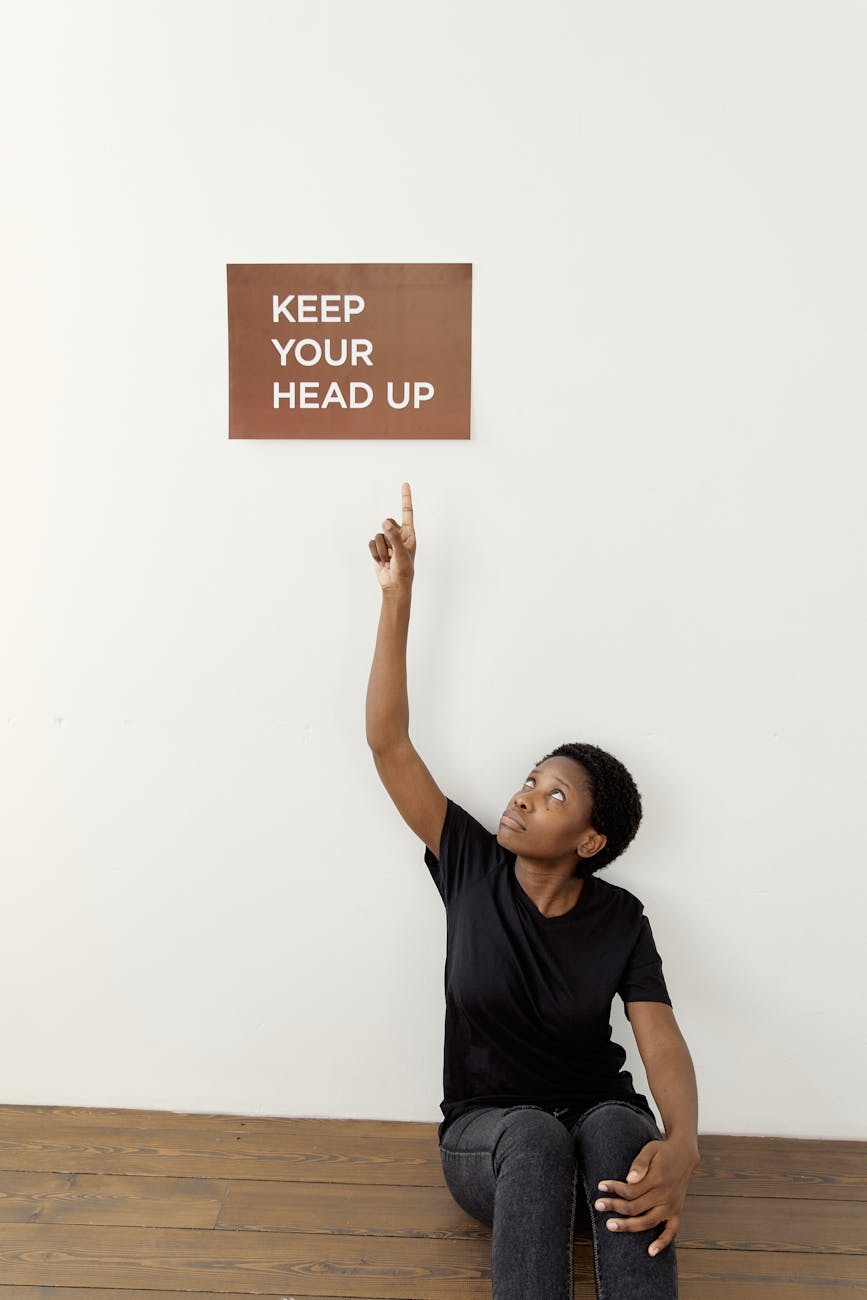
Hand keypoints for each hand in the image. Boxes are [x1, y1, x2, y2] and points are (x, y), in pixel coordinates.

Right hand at [369, 482, 415, 594]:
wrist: (394, 585)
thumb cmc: (404, 570)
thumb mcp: (401, 553)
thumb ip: (393, 536)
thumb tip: (385, 522)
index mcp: (409, 534)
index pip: (407, 512)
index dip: (405, 498)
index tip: (405, 484)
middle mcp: (398, 535)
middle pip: (387, 523)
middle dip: (387, 536)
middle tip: (392, 551)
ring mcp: (387, 542)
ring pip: (378, 535)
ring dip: (381, 549)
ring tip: (388, 559)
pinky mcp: (377, 548)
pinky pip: (371, 542)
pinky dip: (374, 553)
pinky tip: (382, 561)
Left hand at [594, 1137, 698, 1257]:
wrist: (684, 1155)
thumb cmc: (662, 1152)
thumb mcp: (650, 1150)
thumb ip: (640, 1163)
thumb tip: (629, 1179)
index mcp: (657, 1179)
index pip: (631, 1190)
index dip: (614, 1189)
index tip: (600, 1186)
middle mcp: (665, 1195)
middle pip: (635, 1207)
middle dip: (614, 1207)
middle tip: (598, 1205)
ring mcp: (671, 1206)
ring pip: (648, 1222)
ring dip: (628, 1226)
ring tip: (610, 1225)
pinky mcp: (677, 1213)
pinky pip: (671, 1232)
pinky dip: (662, 1243)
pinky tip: (650, 1251)